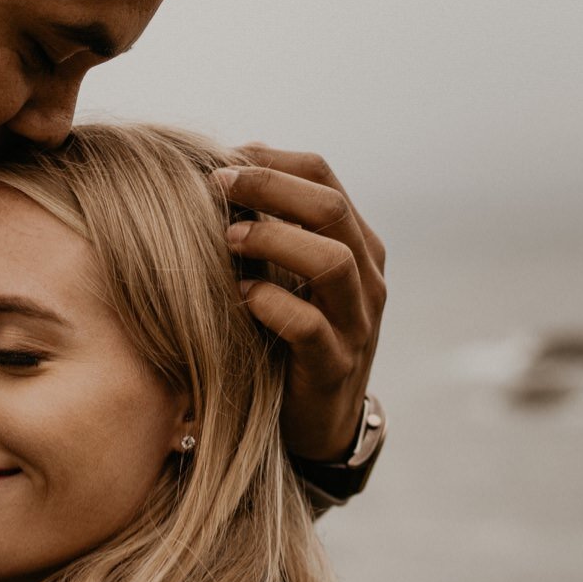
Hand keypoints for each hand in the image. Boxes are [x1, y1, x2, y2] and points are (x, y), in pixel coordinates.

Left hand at [213, 146, 387, 462]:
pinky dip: (270, 304)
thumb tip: (222, 170)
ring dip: (274, 241)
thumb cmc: (290, 337)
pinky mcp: (334, 365)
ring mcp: (356, 323)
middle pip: (329, 208)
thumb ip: (271, 230)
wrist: (319, 422)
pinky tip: (239, 296)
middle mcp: (366, 278)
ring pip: (333, 262)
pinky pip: (309, 326)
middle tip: (216, 184)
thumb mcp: (288, 276)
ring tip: (228, 238)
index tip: (221, 159)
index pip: (323, 177)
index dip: (271, 160)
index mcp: (356, 244)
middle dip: (268, 186)